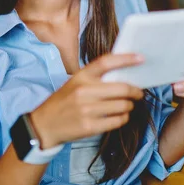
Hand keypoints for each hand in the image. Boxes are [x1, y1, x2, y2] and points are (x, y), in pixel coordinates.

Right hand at [30, 53, 144, 148]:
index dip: (126, 59)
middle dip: (135, 91)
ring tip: (126, 106)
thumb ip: (94, 79)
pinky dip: (123, 118)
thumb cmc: (63, 103)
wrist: (43, 126)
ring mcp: (87, 110)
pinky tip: (119, 116)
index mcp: (81, 76)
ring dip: (129, 106)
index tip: (140, 58)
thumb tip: (123, 76)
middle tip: (138, 93)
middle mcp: (84, 91)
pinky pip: (117, 121)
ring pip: (123, 106)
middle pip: (122, 88)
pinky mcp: (90, 126)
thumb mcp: (74, 84)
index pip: (106, 62)